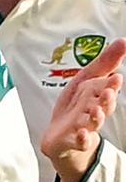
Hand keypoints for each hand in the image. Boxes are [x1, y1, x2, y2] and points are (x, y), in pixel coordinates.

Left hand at [41, 38, 124, 181]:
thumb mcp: (86, 80)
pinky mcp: (74, 140)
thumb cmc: (76, 105)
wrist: (62, 135)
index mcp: (98, 95)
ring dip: (96, 116)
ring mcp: (85, 126)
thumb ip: (105, 63)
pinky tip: (81, 133)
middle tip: (109, 92)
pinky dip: (82, 138)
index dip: (110, 84)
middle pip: (103, 105)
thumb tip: (124, 41)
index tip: (116, 77)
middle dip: (107, 99)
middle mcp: (95, 111)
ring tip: (95, 110)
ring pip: (93, 122)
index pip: (106, 89)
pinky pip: (80, 140)